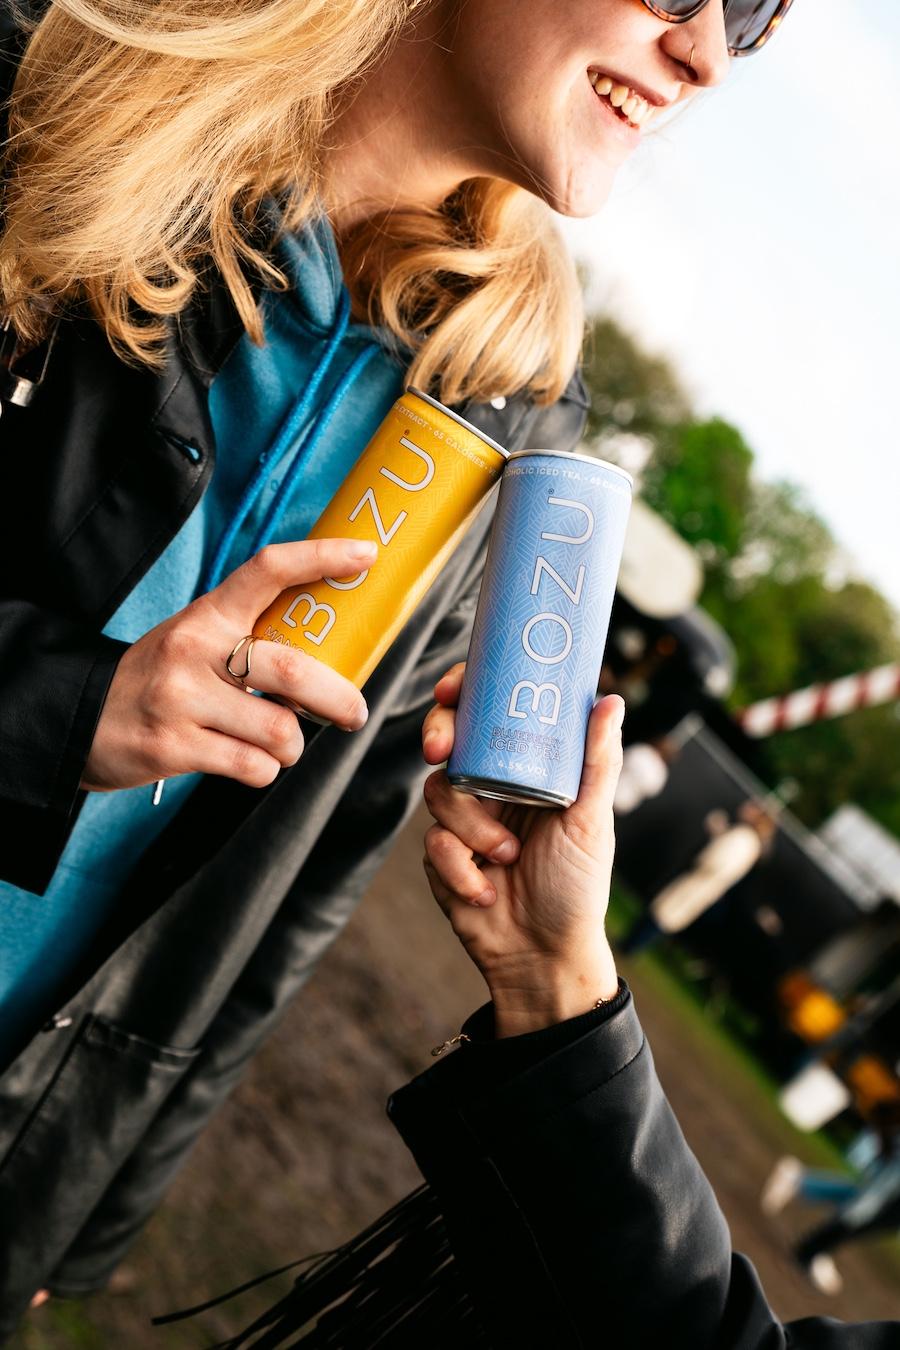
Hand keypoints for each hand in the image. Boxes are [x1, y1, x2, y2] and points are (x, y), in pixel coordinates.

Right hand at [82, 538, 376, 791]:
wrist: (78, 715)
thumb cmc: (159, 677)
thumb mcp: (196, 640)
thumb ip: (250, 640)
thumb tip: (331, 660)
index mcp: (208, 614)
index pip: (268, 569)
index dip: (321, 557)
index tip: (366, 554)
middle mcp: (195, 650)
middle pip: (292, 672)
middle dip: (338, 699)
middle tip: (354, 712)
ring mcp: (182, 699)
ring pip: (278, 730)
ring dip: (294, 746)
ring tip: (282, 745)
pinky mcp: (173, 746)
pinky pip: (252, 766)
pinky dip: (265, 769)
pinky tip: (250, 761)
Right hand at [422, 664, 623, 1035]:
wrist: (544, 957)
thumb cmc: (578, 887)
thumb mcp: (592, 820)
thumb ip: (597, 761)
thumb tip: (610, 700)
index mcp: (527, 768)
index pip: (489, 713)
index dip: (464, 691)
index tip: (452, 689)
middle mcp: (492, 786)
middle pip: (448, 739)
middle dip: (439, 737)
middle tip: (441, 751)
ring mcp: (464, 821)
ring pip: (438, 792)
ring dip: (472, 828)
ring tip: (505, 857)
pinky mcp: (442, 857)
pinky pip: (433, 843)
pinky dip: (460, 869)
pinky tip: (486, 890)